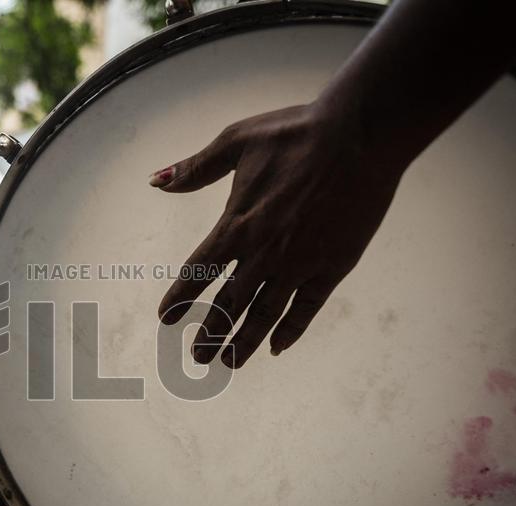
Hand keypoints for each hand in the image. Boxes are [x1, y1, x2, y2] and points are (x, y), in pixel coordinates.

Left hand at [152, 102, 403, 367]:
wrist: (359, 134)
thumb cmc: (296, 132)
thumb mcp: (236, 140)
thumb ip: (195, 169)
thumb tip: (156, 181)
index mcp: (237, 224)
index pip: (198, 271)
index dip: (180, 298)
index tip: (165, 318)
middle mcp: (264, 252)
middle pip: (229, 304)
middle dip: (210, 333)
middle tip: (197, 355)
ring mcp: (299, 263)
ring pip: (264, 314)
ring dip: (244, 341)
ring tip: (228, 363)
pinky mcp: (332, 266)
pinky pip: (306, 308)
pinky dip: (290, 330)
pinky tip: (277, 347)